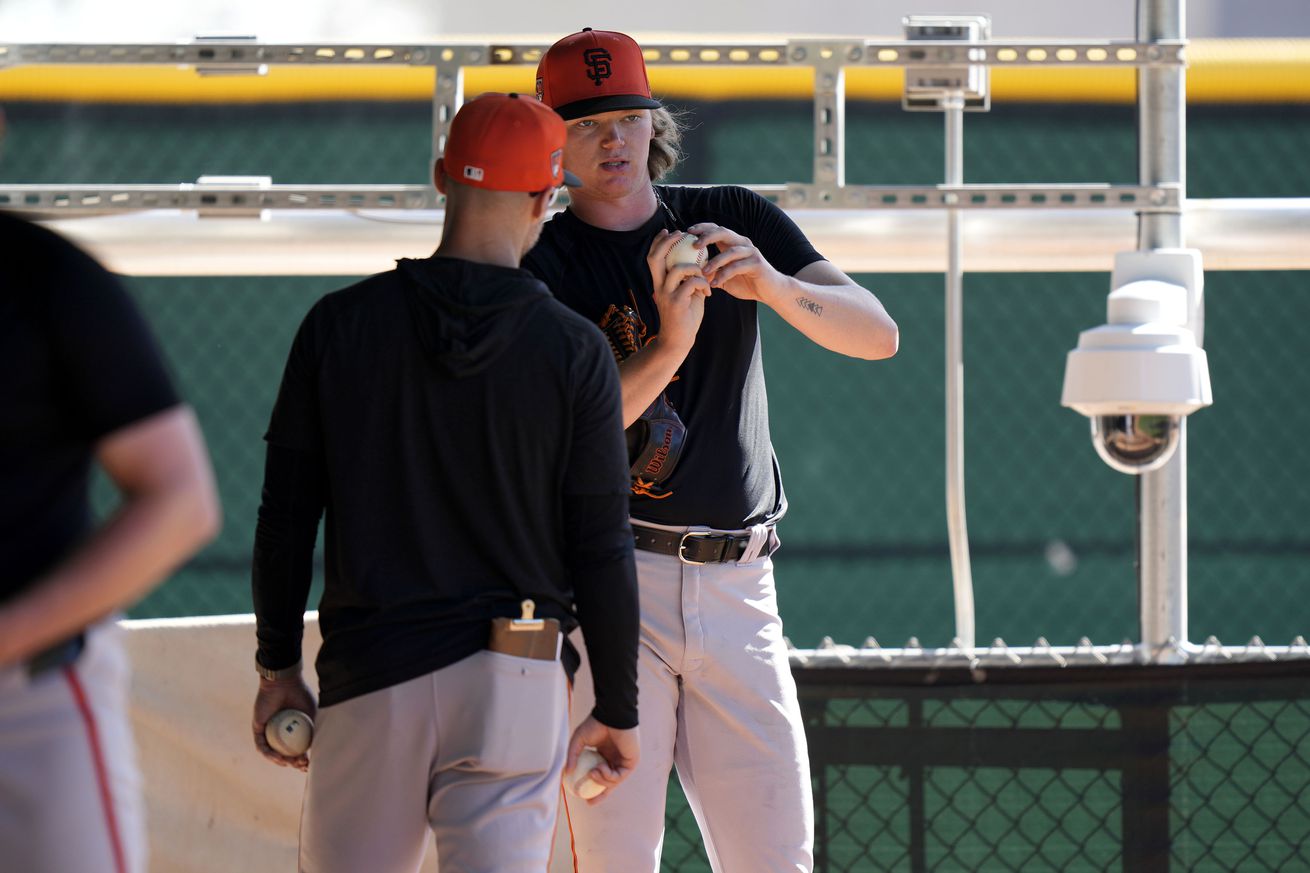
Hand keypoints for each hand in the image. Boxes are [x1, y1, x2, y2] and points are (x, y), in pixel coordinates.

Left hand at [252, 674, 316, 771]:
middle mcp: (279, 731)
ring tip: (292, 764)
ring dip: (282, 761)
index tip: (310, 764)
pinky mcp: (257, 729)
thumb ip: (314, 730)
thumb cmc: (301, 695)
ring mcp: (268, 730)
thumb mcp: (312, 715)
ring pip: (273, 751)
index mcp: (292, 728)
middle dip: (294, 762)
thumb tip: (321, 747)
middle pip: (285, 752)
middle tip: (302, 766)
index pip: (296, 748)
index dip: (303, 758)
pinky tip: (279, 758)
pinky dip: (270, 754)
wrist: (285, 682)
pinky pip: (262, 745)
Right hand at [565, 715, 640, 804]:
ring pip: (613, 781)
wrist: (611, 716)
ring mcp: (624, 761)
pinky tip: (600, 767)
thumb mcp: (578, 742)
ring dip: (601, 781)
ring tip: (592, 773)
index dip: (593, 787)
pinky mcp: (632, 762)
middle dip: (600, 795)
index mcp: (605, 754)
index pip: (600, 775)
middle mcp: (615, 759)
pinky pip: (619, 777)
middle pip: (609, 783)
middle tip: (589, 802)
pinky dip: (608, 776)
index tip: (583, 798)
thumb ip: (572, 757)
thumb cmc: (596, 724)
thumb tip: (567, 773)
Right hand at [646, 230, 710, 354]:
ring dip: (695, 268)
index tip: (668, 231)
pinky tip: (708, 293)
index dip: (658, 242)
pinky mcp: (677, 303)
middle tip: (681, 235)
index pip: (653, 257)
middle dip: (668, 242)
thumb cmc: (684, 316)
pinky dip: (703, 284)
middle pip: (656, 257)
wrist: (678, 341)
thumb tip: (699, 262)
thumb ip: (689, 278)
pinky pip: (691, 283)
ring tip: (704, 276)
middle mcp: (659, 286)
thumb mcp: (686, 293)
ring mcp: (666, 294)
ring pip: (678, 269)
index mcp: (659, 282)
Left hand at [688, 222, 785, 302]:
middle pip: (723, 233)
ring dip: (715, 261)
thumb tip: (692, 274)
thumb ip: (711, 274)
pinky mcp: (756, 264)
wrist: (770, 292)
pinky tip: (715, 283)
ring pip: (730, 251)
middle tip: (694, 245)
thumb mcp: (725, 279)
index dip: (703, 228)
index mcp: (733, 244)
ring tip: (703, 271)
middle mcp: (742, 244)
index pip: (717, 229)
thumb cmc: (747, 284)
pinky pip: (737, 267)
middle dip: (707, 236)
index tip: (688, 232)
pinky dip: (724, 275)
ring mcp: (751, 252)